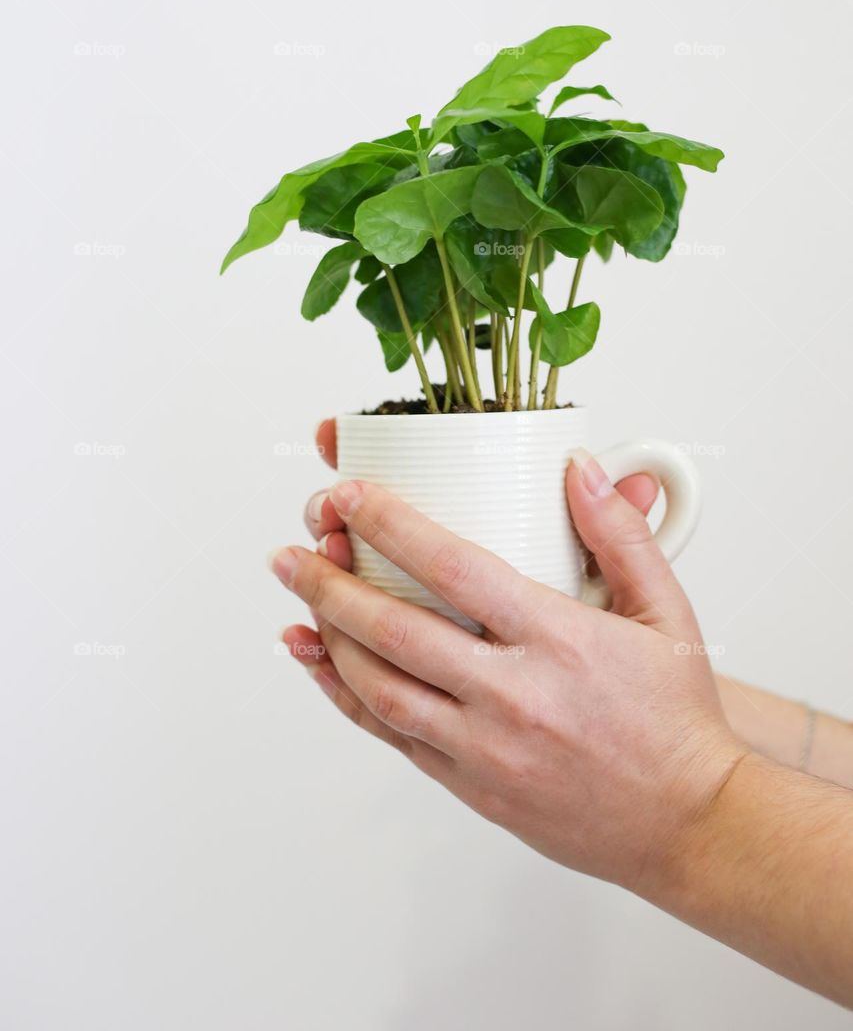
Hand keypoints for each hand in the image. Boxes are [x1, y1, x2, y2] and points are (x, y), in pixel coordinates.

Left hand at [272, 426, 747, 894]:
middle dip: (330, 582)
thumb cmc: (676, 717)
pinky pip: (392, 737)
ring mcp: (485, 749)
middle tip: (292, 550)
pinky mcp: (473, 789)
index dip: (390, 526)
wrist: (689, 823)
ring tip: (299, 598)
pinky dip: (348, 697)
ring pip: (380, 688)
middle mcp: (513, 695)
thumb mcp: (667, 613)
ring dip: (329, 638)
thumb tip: (580, 468)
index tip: (348, 495)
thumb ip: (621, 535)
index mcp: (558, 640)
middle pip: (395, 630)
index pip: (454, 568)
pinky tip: (323, 665)